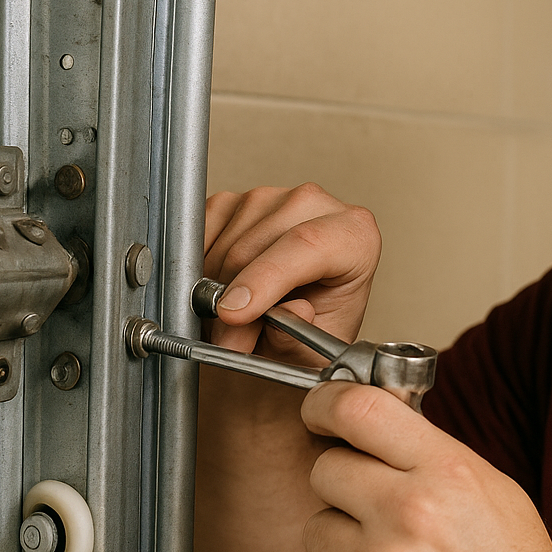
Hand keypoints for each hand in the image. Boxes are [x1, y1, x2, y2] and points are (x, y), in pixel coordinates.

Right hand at [202, 184, 380, 360]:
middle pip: (254, 245)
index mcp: (355, 235)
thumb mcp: (309, 354)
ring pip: (223, 244)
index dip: (265, 279)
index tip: (235, 314)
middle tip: (231, 340)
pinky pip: (197, 235)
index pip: (308, 243)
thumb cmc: (309, 337)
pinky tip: (217, 290)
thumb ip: (298, 337)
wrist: (290, 330)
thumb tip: (291, 312)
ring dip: (213, 291)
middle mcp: (315, 206)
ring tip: (232, 321)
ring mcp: (270, 198)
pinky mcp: (232, 202)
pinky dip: (196, 270)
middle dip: (231, 299)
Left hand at [299, 380, 551, 551]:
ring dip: (342, 542)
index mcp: (448, 475)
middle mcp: (412, 518)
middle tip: (375, 508)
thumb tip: (369, 423)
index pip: (359, 410)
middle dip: (344, 484)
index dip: (326, 404)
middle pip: (325, 470)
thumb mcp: (494, 491)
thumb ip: (429, 454)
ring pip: (316, 530)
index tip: (319, 412)